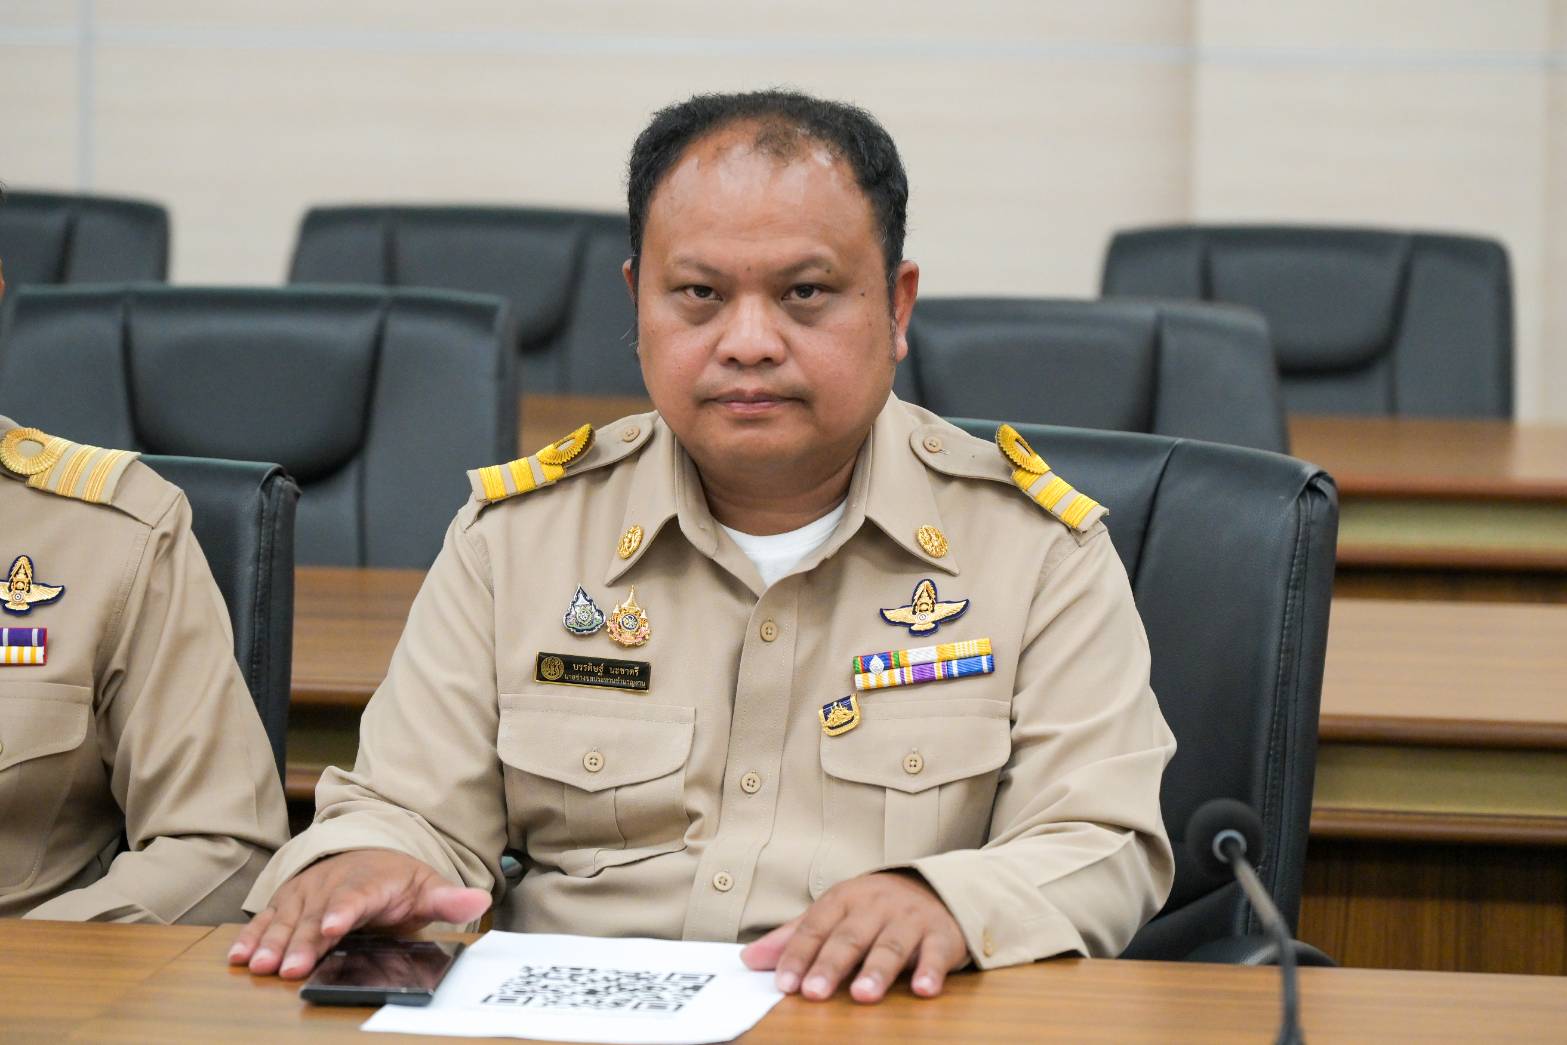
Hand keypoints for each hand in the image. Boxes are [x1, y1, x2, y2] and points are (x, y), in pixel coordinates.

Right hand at [227, 849, 491, 978]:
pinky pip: (267, 919)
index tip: (333, 926)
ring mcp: (307, 893)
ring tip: (259, 965)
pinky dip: (251, 936)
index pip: (357, 896)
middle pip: (317, 915)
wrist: (368, 854)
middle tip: (291, 967)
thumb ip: (448, 899)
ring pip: (287, 919)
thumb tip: (478, 901)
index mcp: (370, 883)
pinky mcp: (287, 902)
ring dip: (272, 942)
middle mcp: (333, 886)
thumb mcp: (427, 886)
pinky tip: (238, 956)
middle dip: (303, 941)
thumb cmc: (397, 880)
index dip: (344, 911)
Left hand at [740, 871, 966, 1002]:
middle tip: (814, 993)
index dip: (798, 955)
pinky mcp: (942, 934)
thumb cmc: (874, 909)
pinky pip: (937, 953)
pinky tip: (924, 989)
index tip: (784, 983)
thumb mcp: (833, 914)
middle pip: (850, 937)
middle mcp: (876, 906)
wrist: (935, 887)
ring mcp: (910, 920)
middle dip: (831, 965)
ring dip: (876, 970)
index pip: (815, 928)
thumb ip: (793, 937)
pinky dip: (931, 970)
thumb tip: (748, 959)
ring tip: (862, 995)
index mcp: (844, 899)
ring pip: (891, 945)